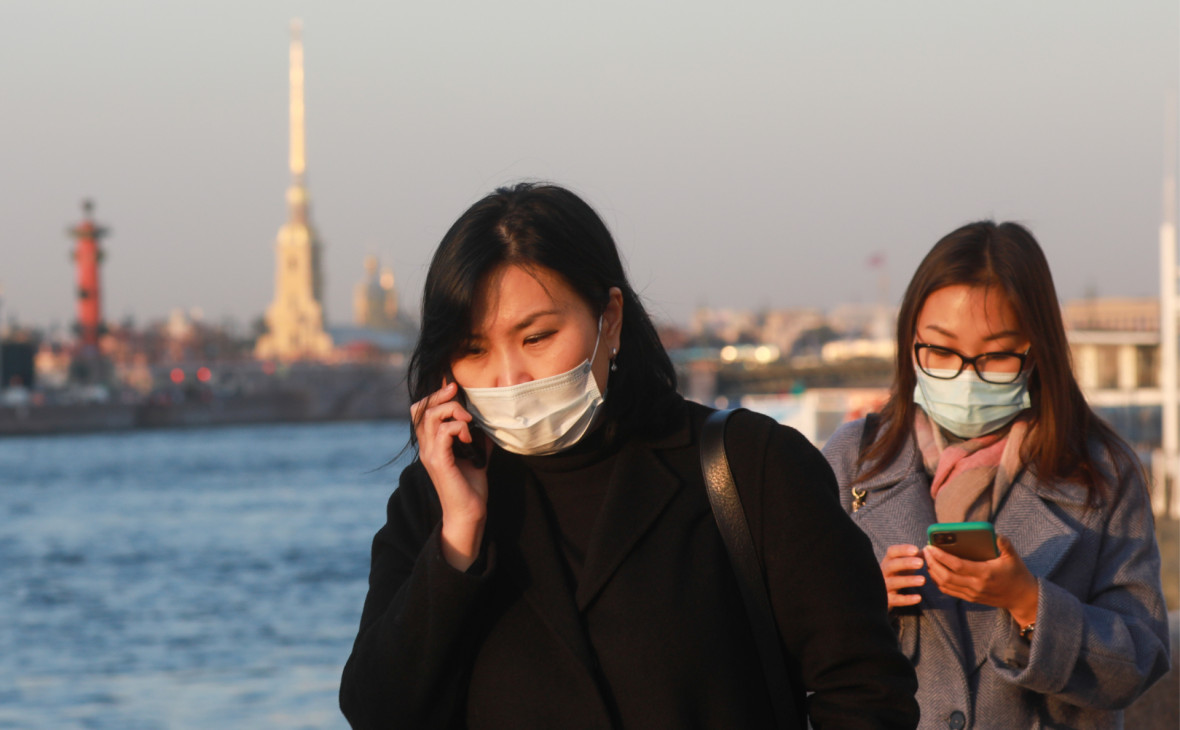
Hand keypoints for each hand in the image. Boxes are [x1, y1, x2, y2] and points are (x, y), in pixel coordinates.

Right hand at [411, 380, 492, 570]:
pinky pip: (444, 432)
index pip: (420, 411)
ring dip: (453, 411)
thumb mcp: (476, 455)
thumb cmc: (471, 487)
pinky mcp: (439, 462)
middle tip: (459, 396)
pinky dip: (459, 428)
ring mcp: (430, 454)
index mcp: (430, 444)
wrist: (469, 512)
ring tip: (468, 421)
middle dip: (441, 395)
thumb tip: (488, 420)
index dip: (434, 396)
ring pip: (432, 416)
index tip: (454, 388)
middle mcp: (425, 447)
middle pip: (421, 409)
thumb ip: (477, 437)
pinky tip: (469, 439)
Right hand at [880, 544, 925, 608]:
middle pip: (891, 565)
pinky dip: (907, 599)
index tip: (916, 550)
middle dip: (905, 563)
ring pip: (893, 582)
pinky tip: (918, 598)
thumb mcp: (904, 565)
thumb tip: (928, 550)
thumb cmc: (898, 575)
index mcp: (888, 561)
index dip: (902, 550)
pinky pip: (896, 600)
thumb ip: (915, 557)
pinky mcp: (887, 600)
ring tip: (923, 580)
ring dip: (908, 580)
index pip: (892, 552)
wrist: (883, 595)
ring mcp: (884, 586)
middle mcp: (884, 572)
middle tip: (921, 563)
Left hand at [923, 535, 1038, 625]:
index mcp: (985, 573)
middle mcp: (976, 585)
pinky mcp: (970, 599)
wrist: (1023, 598)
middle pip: (946, 576)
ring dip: (933, 572)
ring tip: (927, 558)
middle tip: (925, 550)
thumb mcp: (1013, 556)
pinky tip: (934, 570)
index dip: (941, 556)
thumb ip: (1004, 544)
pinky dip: (938, 581)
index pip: (957, 565)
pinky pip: (949, 591)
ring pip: (945, 585)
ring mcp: (972, 594)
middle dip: (932, 563)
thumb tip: (994, 533)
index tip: (931, 546)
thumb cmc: (1017, 573)